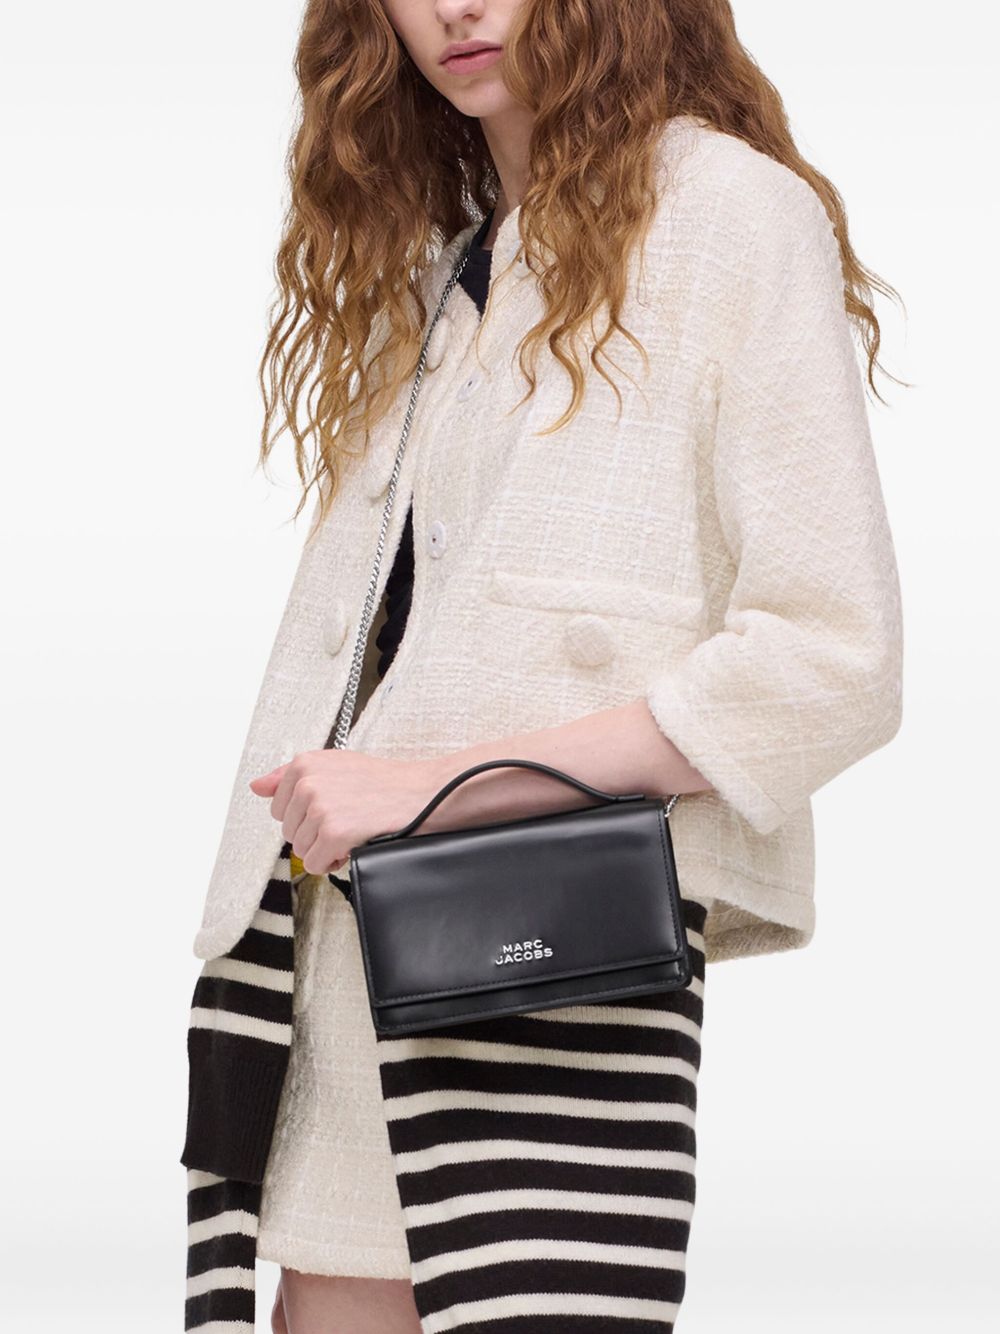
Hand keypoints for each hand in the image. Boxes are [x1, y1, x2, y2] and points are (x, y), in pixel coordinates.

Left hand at [248, 750, 440, 875]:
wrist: (423, 792)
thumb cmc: (383, 782)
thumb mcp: (335, 766)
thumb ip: (290, 776)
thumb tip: (257, 786)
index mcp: (304, 764)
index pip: (278, 809)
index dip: (305, 817)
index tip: (330, 809)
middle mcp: (308, 782)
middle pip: (288, 832)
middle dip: (315, 834)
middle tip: (346, 820)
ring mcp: (320, 807)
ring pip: (301, 850)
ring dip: (326, 849)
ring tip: (353, 830)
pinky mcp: (334, 832)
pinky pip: (316, 864)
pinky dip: (333, 862)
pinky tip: (353, 844)